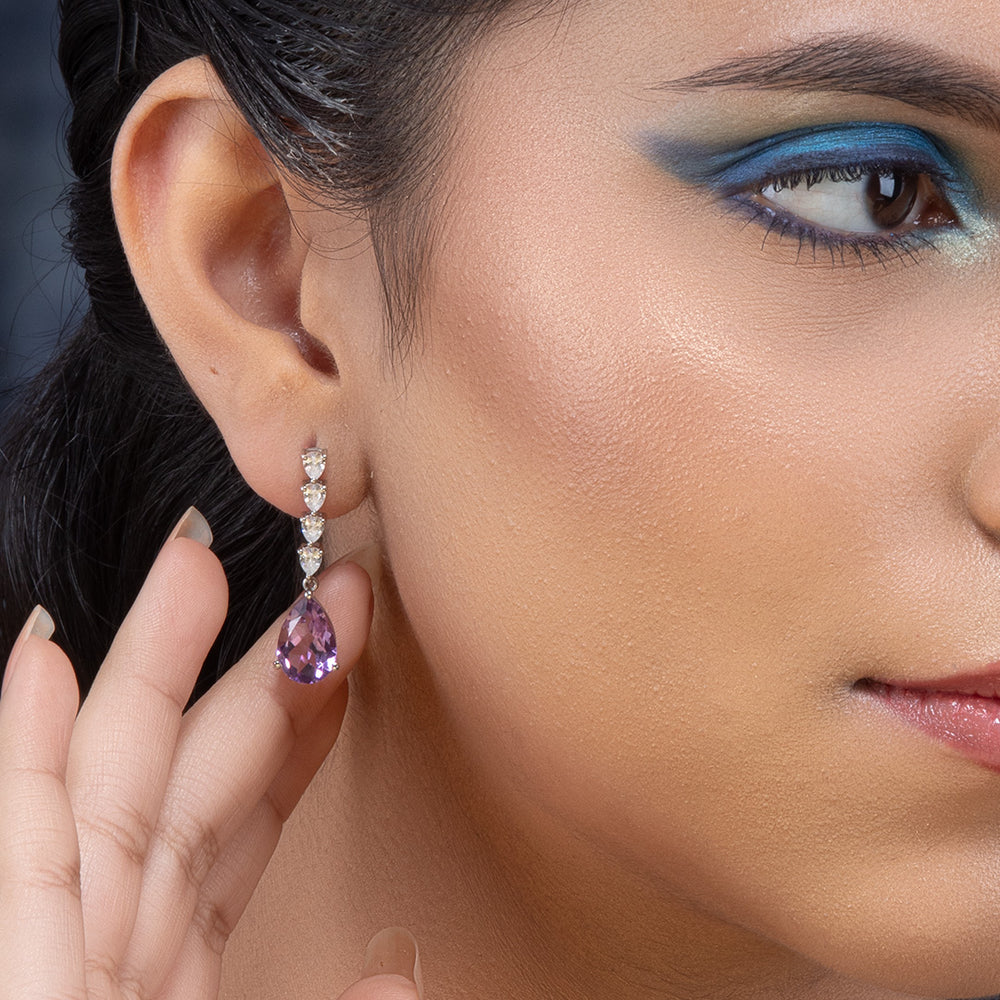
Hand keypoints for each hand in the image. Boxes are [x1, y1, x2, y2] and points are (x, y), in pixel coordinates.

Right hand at [0, 507, 418, 998]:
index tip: (354, 649)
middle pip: (198, 775)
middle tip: (330, 582)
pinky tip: (36, 663)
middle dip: (262, 670)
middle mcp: (120, 945)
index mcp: (178, 966)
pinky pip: (18, 853)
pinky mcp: (12, 971)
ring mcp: (57, 954)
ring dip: (147, 668)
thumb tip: (403, 968)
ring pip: (108, 783)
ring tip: (193, 564)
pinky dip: (20, 758)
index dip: (304, 725)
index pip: (250, 816)